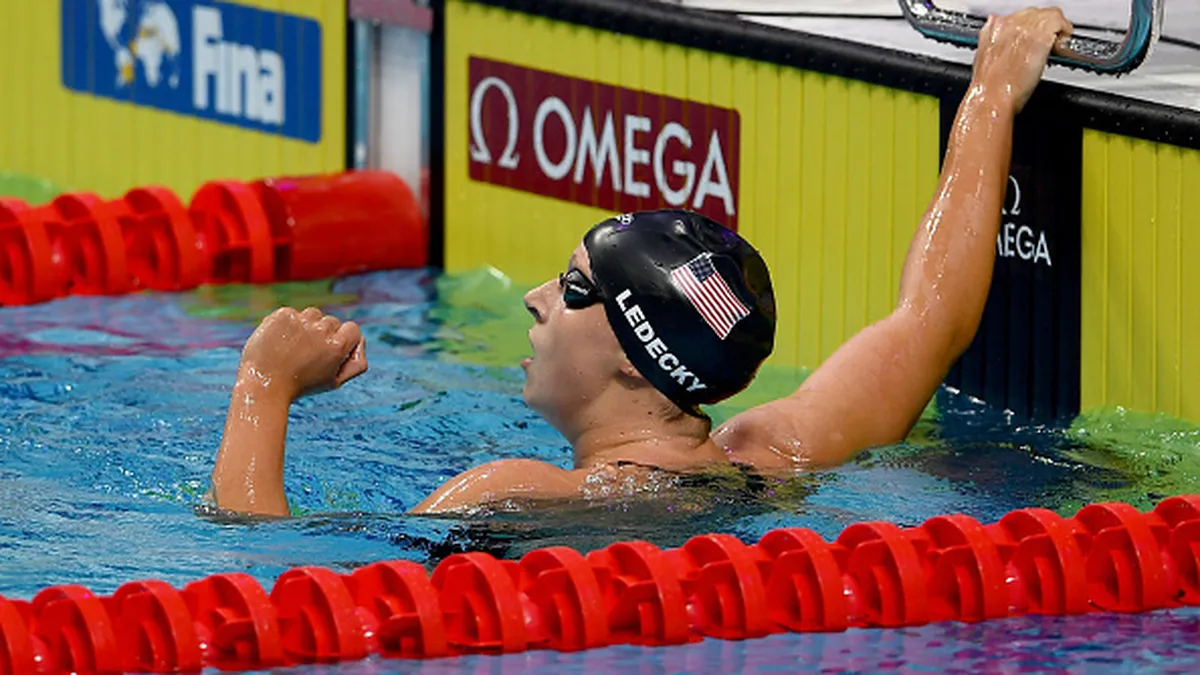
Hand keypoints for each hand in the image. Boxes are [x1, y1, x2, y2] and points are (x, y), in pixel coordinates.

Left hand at [238, 306, 367, 401]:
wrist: (263, 385)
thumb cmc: (301, 386)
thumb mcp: (335, 382)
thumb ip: (357, 363)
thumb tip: (360, 342)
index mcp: (337, 346)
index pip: (353, 329)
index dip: (344, 340)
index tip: (331, 350)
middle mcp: (321, 329)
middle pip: (331, 322)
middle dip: (323, 335)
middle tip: (307, 355)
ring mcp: (301, 320)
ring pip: (313, 315)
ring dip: (307, 327)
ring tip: (293, 348)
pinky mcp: (282, 315)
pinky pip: (293, 314)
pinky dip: (288, 325)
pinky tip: (281, 342)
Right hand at [972, 7, 1073, 112]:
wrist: (992, 99)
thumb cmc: (988, 89)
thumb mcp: (983, 62)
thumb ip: (994, 46)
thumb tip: (1003, 43)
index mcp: (993, 29)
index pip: (1019, 17)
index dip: (1031, 28)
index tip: (1034, 39)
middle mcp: (1008, 24)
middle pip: (1036, 14)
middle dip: (1044, 27)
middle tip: (1049, 43)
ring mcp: (1024, 29)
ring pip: (1050, 15)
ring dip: (1056, 29)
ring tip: (1057, 45)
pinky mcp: (1039, 37)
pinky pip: (1059, 23)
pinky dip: (1064, 33)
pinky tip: (1061, 47)